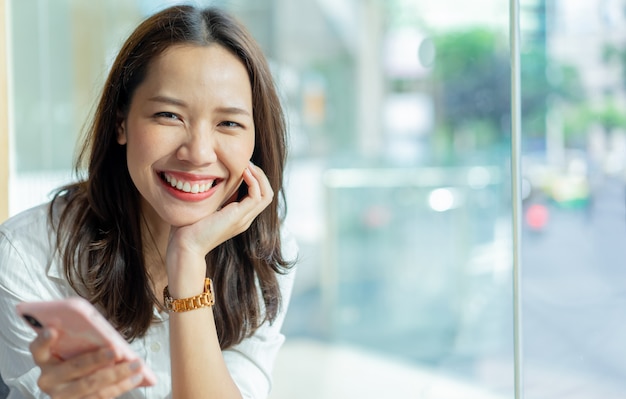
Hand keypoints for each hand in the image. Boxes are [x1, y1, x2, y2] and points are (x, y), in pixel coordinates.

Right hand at [30, 328, 143, 398]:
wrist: (76, 387)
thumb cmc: (78, 357)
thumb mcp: (75, 347)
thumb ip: (83, 340)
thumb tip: (107, 335)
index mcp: (45, 359)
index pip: (38, 348)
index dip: (44, 340)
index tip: (53, 330)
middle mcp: (49, 379)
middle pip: (74, 368)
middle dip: (97, 359)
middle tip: (117, 352)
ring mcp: (61, 395)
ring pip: (90, 385)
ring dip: (118, 374)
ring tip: (137, 365)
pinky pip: (99, 397)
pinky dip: (120, 386)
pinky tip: (135, 378)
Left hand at [165, 162, 273, 287]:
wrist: (186, 245)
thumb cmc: (188, 227)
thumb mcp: (205, 206)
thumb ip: (213, 196)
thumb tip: (212, 178)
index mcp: (239, 216)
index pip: (258, 195)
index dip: (254, 178)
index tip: (242, 166)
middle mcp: (245, 218)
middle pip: (267, 194)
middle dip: (260, 175)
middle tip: (247, 162)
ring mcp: (244, 219)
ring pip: (266, 194)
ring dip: (259, 176)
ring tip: (247, 165)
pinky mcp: (239, 217)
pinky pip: (257, 196)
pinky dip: (253, 181)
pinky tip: (242, 172)